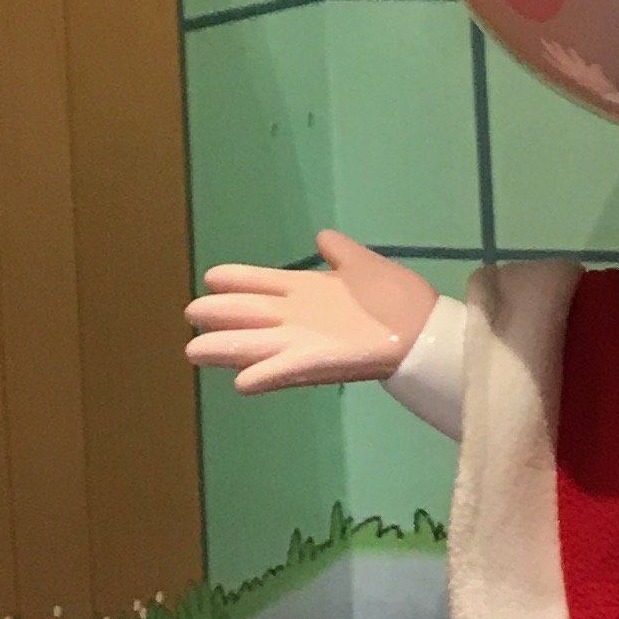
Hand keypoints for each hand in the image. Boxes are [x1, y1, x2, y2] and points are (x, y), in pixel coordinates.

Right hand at [185, 230, 440, 394]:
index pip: (262, 283)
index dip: (238, 280)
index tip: (212, 277)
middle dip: (220, 314)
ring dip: (227, 348)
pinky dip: (265, 376)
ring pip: (256, 345)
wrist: (425, 328)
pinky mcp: (318, 364)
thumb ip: (341, 252)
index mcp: (305, 292)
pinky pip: (286, 371)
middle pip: (249, 315)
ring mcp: (304, 343)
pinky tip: (242, 383)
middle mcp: (297, 318)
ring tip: (195, 351)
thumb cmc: (397, 298)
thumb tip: (323, 236)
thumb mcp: (363, 265)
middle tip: (192, 313)